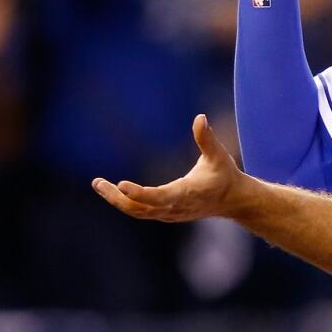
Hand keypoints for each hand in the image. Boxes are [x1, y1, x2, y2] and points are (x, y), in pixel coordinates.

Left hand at [92, 115, 248, 222]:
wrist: (234, 201)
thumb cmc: (225, 174)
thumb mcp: (218, 155)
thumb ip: (206, 138)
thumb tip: (200, 117)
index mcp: (187, 193)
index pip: (159, 197)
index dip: (140, 193)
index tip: (121, 185)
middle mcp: (175, 207)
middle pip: (140, 208)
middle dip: (117, 197)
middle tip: (98, 183)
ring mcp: (170, 214)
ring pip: (137, 212)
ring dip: (117, 200)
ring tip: (99, 184)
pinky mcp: (166, 214)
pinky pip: (141, 211)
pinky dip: (126, 202)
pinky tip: (114, 191)